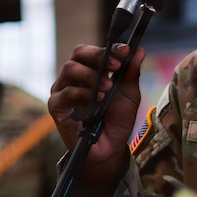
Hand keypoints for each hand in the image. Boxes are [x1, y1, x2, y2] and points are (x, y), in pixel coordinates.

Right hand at [49, 43, 144, 187]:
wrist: (110, 148)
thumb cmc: (117, 120)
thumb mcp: (129, 95)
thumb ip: (131, 73)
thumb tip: (139, 51)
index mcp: (90, 70)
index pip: (94, 51)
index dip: (109, 48)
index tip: (125, 51)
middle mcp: (73, 77)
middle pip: (78, 53)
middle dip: (98, 56)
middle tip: (115, 66)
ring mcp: (63, 91)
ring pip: (70, 69)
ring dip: (91, 75)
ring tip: (107, 87)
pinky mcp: (56, 107)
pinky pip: (65, 93)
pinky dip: (82, 93)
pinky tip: (97, 100)